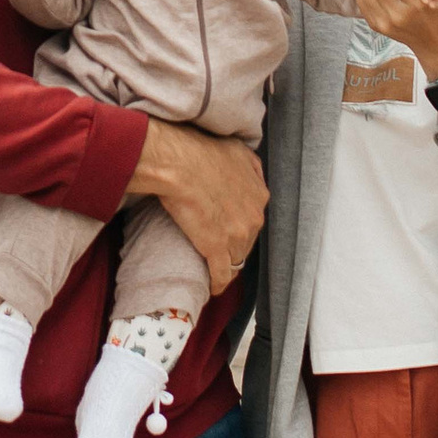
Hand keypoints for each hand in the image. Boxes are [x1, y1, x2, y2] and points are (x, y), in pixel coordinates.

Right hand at [125, 121, 267, 292]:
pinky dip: (218, 283)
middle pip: (247, 241)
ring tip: (214, 270)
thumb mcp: (237, 149)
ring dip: (227, 265)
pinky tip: (213, 288)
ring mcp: (236, 236)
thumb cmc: (200, 151)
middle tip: (219, 248)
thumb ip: (249, 163)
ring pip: (236, 259)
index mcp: (259, 195)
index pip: (253, 219)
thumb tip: (252, 167)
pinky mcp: (216, 249)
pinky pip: (221, 274)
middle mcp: (253, 217)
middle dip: (235, 246)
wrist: (178, 162)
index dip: (240, 225)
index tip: (230, 228)